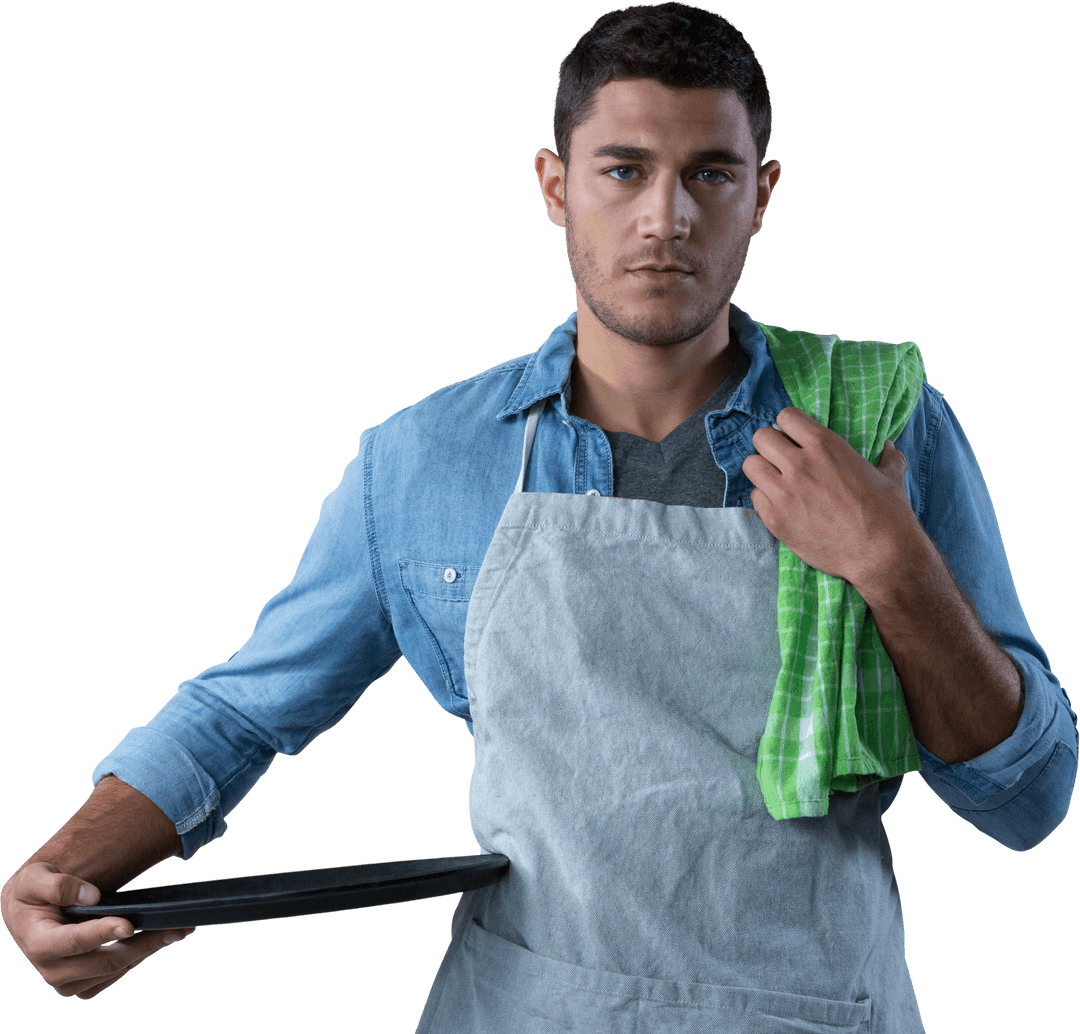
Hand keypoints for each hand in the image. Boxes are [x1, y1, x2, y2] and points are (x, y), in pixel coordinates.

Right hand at [1, 861, 194, 999]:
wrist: (28, 912)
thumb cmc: (32, 892)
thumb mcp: (34, 879)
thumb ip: (57, 885)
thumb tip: (91, 895)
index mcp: (40, 944)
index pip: (75, 942)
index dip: (103, 933)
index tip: (130, 923)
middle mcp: (53, 970)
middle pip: (105, 961)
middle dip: (143, 945)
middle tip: (176, 928)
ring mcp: (69, 981)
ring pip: (116, 970)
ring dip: (148, 952)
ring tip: (177, 931)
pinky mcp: (83, 983)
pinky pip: (116, 974)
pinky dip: (139, 958)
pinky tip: (159, 939)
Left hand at [741, 407, 921, 585]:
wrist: (880, 555)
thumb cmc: (888, 514)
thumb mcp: (891, 477)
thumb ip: (887, 457)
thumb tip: (889, 447)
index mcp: (825, 446)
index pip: (786, 416)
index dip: (789, 427)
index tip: (794, 438)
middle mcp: (800, 465)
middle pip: (761, 437)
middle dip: (770, 446)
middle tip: (782, 459)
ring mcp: (784, 492)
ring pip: (750, 465)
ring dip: (762, 471)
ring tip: (777, 481)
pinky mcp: (775, 519)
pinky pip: (753, 496)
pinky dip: (764, 498)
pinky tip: (781, 505)